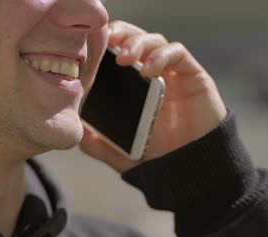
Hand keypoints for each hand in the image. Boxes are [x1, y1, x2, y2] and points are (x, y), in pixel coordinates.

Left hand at [80, 21, 227, 172]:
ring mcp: (172, 74)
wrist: (189, 171)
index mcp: (132, 87)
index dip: (103, 44)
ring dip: (138, 43)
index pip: (116, 52)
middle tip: (106, 43)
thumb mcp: (118, 154)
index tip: (88, 47)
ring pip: (154, 41)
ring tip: (124, 58)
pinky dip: (162, 54)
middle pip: (134, 39)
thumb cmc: (156, 160)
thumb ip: (96, 143)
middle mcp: (151, 75)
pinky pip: (178, 53)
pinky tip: (148, 70)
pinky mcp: (193, 75)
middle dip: (120, 35)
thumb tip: (74, 129)